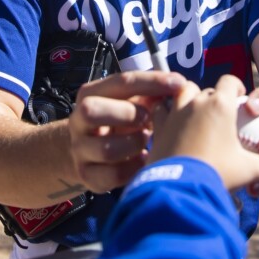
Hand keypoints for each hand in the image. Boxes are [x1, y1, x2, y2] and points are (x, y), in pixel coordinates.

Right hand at [68, 71, 184, 193]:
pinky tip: (144, 160)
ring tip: (147, 140)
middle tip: (149, 119)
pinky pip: (112, 175)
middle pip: (93, 111)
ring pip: (107, 149)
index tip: (179, 84)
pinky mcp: (87, 175)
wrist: (91, 151)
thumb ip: (150, 95)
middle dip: (128, 114)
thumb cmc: (120, 120)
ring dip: (135, 144)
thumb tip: (178, 88)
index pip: (121, 82)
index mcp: (90, 94)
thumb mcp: (132, 102)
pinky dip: (134, 168)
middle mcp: (79, 120)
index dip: (152, 82)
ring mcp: (80, 149)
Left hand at [149, 76, 258, 189]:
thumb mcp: (249, 170)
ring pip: (182, 94)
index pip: (229, 81)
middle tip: (221, 117)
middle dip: (214, 99)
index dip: (236, 87)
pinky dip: (167, 114)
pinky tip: (173, 126)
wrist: (180, 189)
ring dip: (189, 100)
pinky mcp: (158, 127)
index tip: (240, 98)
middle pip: (207, 90)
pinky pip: (160, 110)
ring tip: (196, 116)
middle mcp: (195, 102)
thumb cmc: (217, 174)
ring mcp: (174, 113)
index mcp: (220, 105)